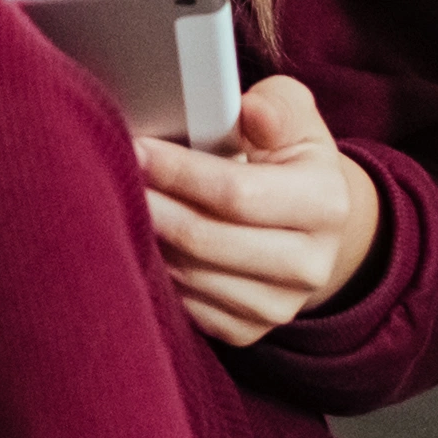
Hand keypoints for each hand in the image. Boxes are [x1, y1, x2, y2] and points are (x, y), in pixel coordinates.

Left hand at [142, 74, 381, 352]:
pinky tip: (141, 240)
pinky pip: (186, 306)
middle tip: (112, 175)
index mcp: (325, 205)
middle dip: (153, 206)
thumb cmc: (288, 159)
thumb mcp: (295, 119)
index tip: (136, 148)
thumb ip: (278, 106)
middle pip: (206, 240)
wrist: (309, 227)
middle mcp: (309, 265)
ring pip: (189, 276)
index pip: (237, 193)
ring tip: (121, 204)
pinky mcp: (248, 331)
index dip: (179, 172)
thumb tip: (253, 111)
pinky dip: (157, 273)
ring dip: (147, 239)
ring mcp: (279, 306)